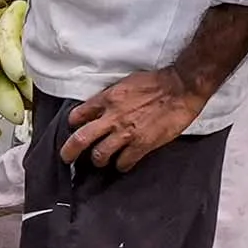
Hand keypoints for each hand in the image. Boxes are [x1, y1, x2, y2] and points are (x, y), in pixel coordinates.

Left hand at [58, 67, 207, 172]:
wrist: (181, 87)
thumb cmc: (157, 82)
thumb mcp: (126, 83)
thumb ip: (111, 97)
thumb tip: (101, 107)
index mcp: (107, 99)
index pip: (78, 115)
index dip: (73, 125)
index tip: (73, 130)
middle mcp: (112, 117)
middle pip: (80, 139)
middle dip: (69, 152)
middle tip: (67, 158)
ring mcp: (126, 133)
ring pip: (100, 155)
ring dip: (99, 160)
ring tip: (102, 160)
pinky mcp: (142, 144)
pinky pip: (124, 162)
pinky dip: (121, 165)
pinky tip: (124, 163)